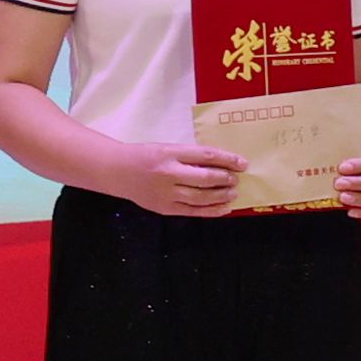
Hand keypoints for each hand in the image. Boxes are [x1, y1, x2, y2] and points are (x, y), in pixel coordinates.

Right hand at [105, 141, 245, 219]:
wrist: (117, 171)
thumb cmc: (145, 156)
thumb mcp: (167, 148)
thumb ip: (190, 156)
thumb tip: (221, 164)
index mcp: (170, 153)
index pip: (205, 155)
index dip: (227, 160)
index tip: (242, 163)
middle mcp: (168, 173)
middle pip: (205, 178)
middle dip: (226, 179)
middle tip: (236, 179)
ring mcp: (166, 193)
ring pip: (201, 197)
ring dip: (221, 195)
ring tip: (233, 193)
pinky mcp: (165, 208)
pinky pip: (193, 211)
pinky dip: (211, 211)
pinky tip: (224, 208)